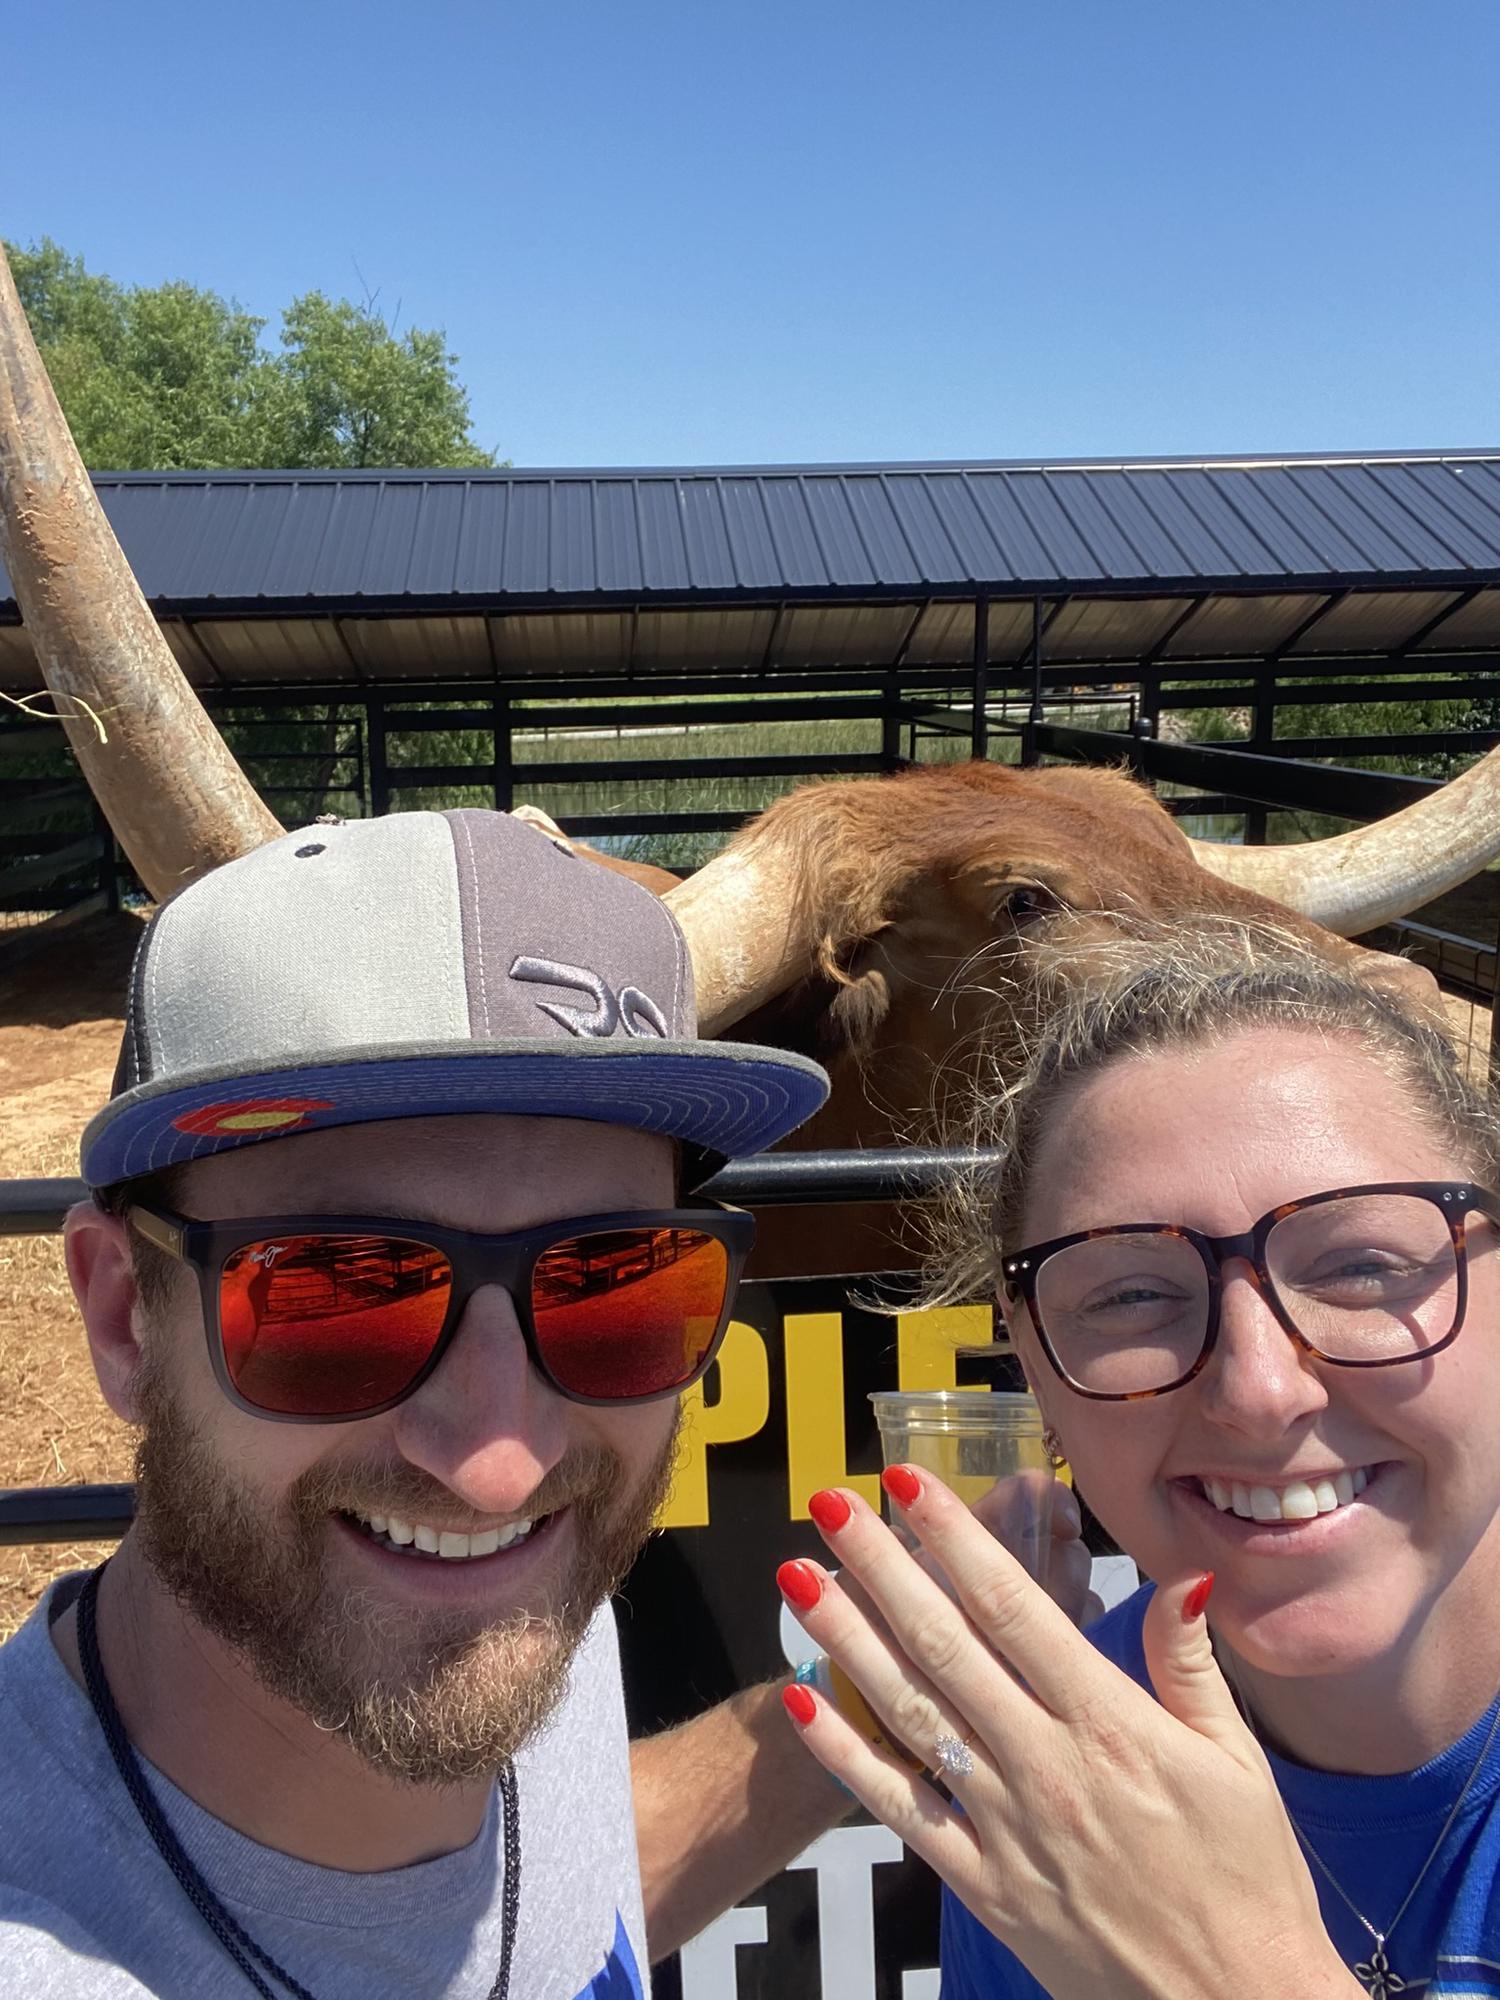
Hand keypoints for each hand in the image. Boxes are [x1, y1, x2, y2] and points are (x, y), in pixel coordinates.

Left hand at [778, 1470, 1358, 1999]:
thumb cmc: (1248, 1881)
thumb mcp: (1238, 1760)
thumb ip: (1189, 1664)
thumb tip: (1182, 1576)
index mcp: (1111, 1724)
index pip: (1013, 1608)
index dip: (955, 1539)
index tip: (908, 1483)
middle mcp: (1047, 1766)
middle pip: (944, 1645)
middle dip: (880, 1566)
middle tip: (828, 1504)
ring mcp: (1007, 1828)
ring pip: (911, 1714)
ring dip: (848, 1639)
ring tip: (797, 1578)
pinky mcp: (984, 1887)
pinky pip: (903, 1810)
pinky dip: (849, 1756)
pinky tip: (807, 1701)